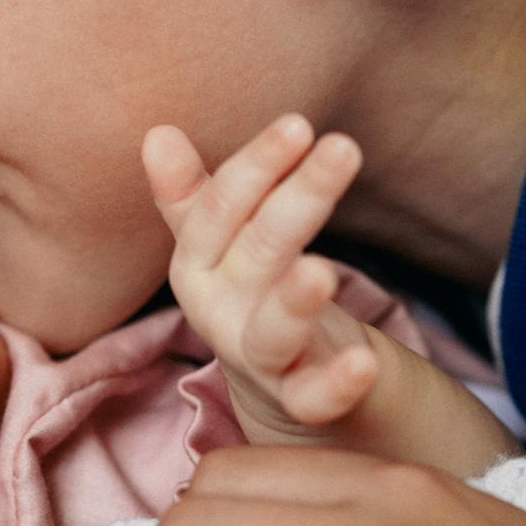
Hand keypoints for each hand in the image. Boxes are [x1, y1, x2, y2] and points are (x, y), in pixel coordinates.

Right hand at [142, 117, 375, 437]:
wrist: (277, 380)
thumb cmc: (251, 289)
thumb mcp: (221, 242)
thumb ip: (192, 193)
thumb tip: (159, 133)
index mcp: (197, 264)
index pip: (219, 209)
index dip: (257, 166)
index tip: (299, 125)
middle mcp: (220, 309)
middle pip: (258, 251)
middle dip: (298, 200)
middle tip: (342, 149)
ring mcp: (258, 358)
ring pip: (272, 331)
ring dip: (294, 303)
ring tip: (322, 271)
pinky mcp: (298, 399)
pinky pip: (313, 398)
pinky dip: (337, 385)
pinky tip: (366, 363)